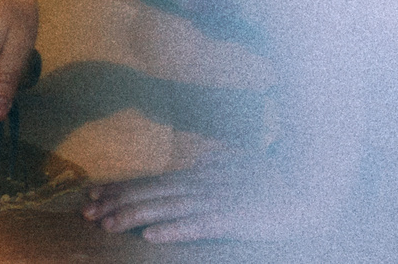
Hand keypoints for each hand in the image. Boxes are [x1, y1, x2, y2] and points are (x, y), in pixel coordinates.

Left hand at [84, 147, 342, 242]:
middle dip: (115, 204)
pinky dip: (174, 230)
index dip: (120, 189)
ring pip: (166, 209)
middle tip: (85, 213)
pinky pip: (199, 226)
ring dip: (134, 217)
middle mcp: (201, 186)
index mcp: (200, 177)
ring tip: (107, 225)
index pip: (151, 182)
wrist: (311, 186)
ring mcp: (216, 202)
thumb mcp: (242, 168)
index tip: (92, 197)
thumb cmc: (276, 180)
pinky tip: (152, 236)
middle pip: (150, 194)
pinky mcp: (234, 219)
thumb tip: (203, 161)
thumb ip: (220, 165)